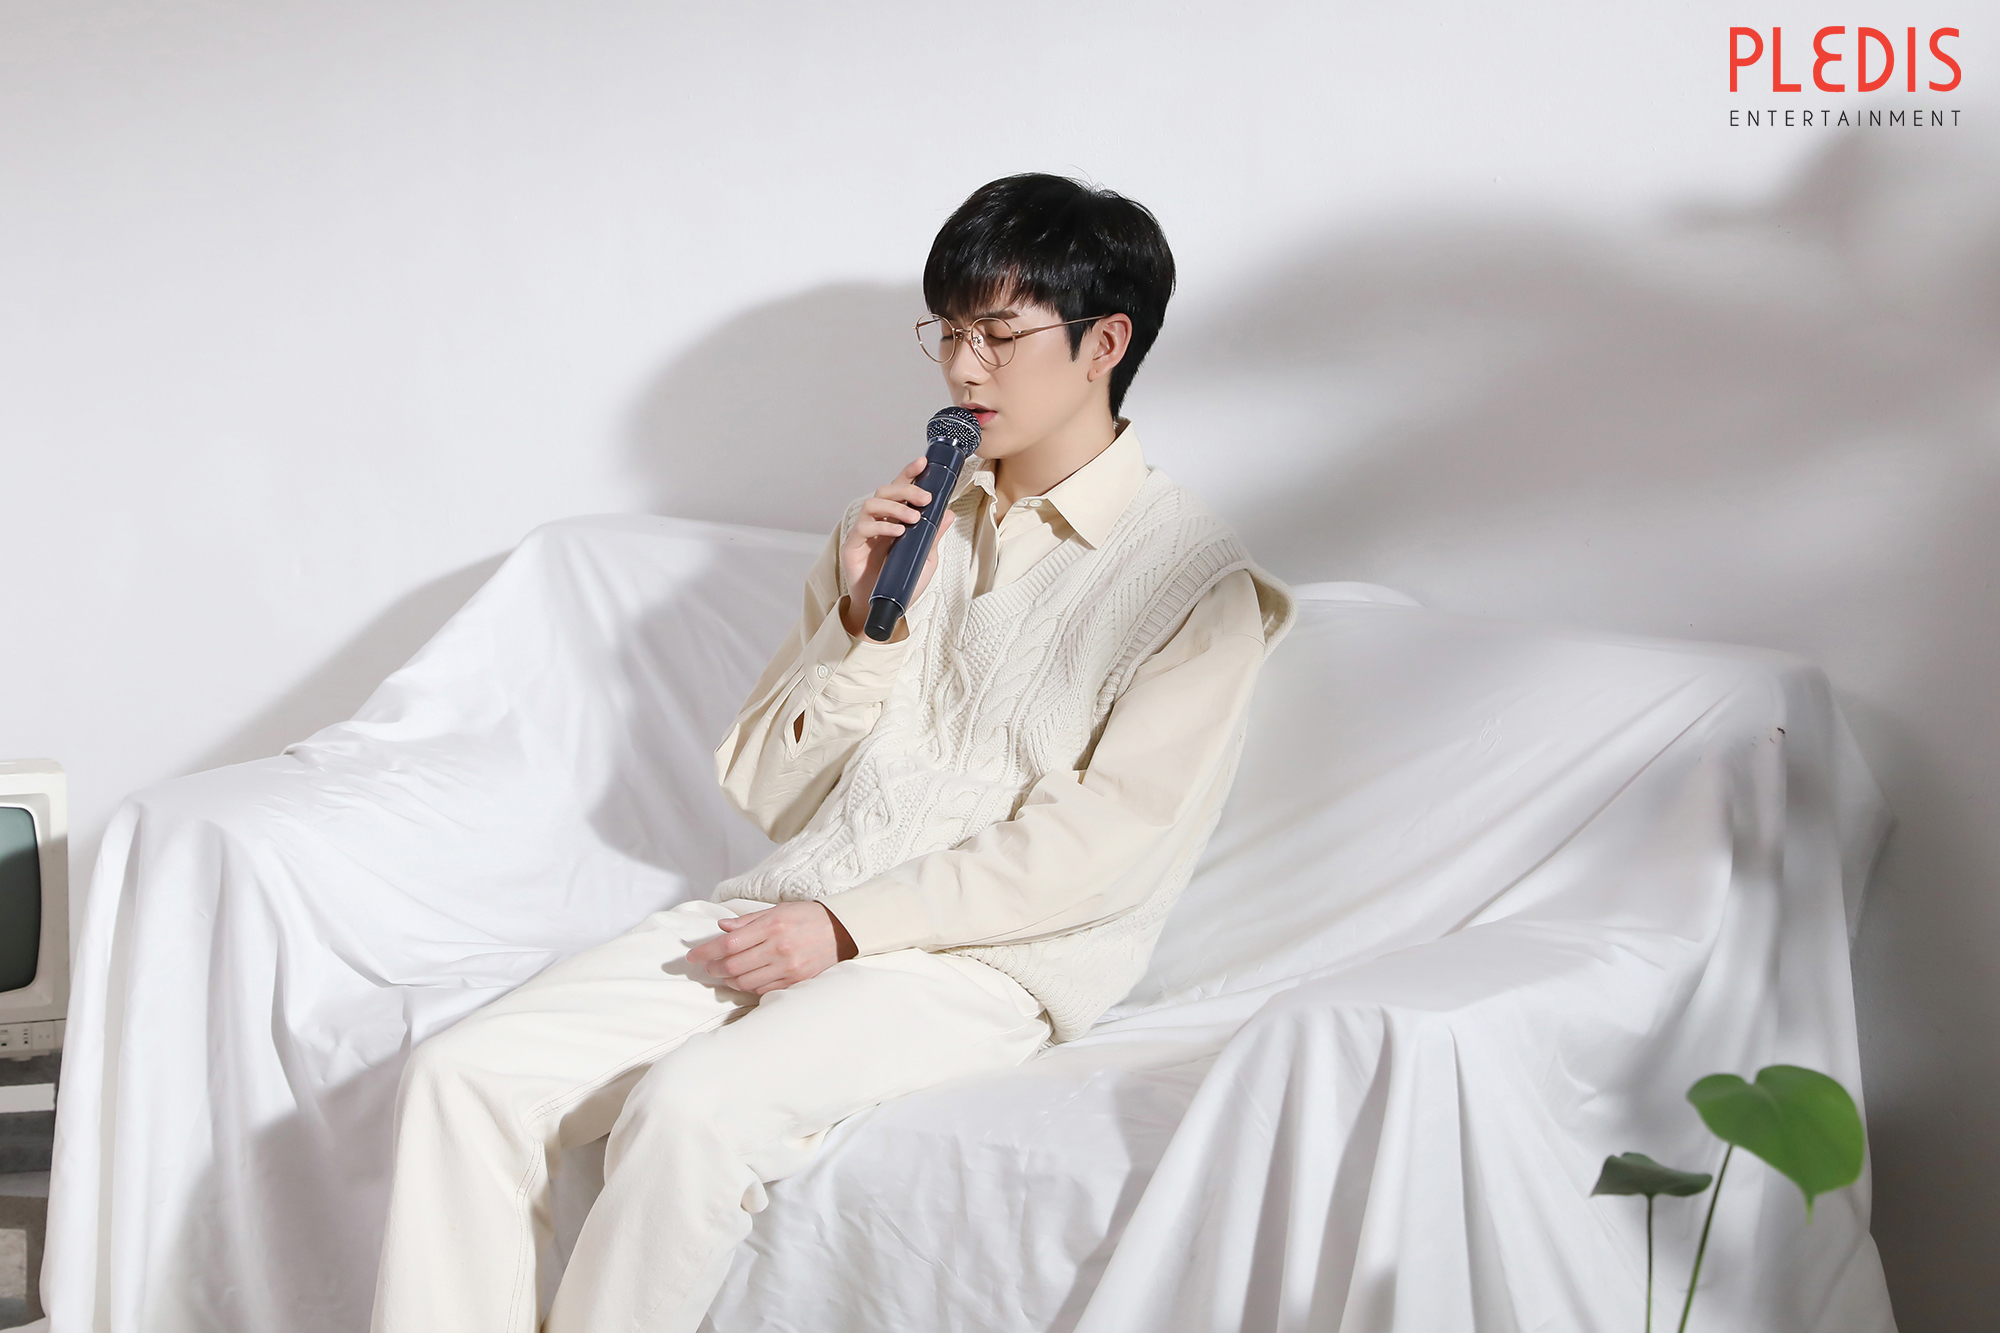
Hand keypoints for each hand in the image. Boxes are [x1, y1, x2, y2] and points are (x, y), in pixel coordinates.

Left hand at [685, 901, 857, 994]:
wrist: (843, 930)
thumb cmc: (807, 917)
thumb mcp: (777, 910)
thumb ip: (748, 920)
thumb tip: (722, 927)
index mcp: (772, 926)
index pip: (729, 943)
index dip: (706, 952)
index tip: (692, 957)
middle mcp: (779, 948)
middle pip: (733, 965)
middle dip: (714, 968)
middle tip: (708, 966)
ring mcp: (788, 967)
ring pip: (745, 982)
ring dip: (729, 980)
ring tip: (725, 974)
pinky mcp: (796, 982)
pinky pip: (763, 991)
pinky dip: (749, 987)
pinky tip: (745, 980)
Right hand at [839, 456, 957, 636]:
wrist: (883, 609)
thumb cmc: (902, 583)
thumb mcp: (925, 559)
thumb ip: (933, 536)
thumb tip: (949, 513)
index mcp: (895, 519)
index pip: (900, 489)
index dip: (910, 473)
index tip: (924, 462)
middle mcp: (879, 520)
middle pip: (886, 490)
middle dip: (907, 489)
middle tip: (925, 499)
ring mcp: (864, 531)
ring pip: (873, 502)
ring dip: (895, 506)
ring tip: (913, 519)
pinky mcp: (852, 545)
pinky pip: (863, 526)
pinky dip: (882, 525)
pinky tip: (898, 532)